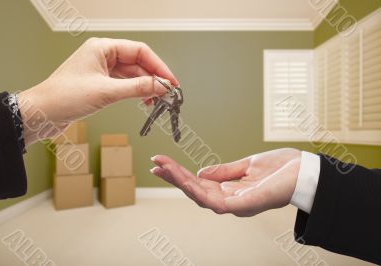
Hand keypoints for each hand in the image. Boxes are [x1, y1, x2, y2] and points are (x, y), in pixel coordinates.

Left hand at [17, 38, 177, 144]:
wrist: (41, 113)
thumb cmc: (64, 97)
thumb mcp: (106, 92)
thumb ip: (137, 88)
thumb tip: (161, 86)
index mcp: (102, 48)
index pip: (139, 51)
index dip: (158, 66)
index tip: (170, 81)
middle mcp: (103, 55)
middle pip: (137, 63)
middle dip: (153, 78)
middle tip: (168, 93)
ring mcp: (101, 70)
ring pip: (132, 75)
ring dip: (145, 87)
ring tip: (157, 100)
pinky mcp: (100, 84)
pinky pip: (124, 84)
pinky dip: (135, 92)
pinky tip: (144, 101)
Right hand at [151, 148, 300, 216]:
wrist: (307, 171)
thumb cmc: (282, 169)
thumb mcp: (247, 165)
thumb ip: (225, 171)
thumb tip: (202, 172)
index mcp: (231, 190)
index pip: (199, 183)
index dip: (180, 174)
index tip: (163, 162)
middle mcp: (231, 200)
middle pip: (195, 190)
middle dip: (174, 177)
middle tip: (156, 163)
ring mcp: (237, 205)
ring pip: (201, 197)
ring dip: (181, 182)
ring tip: (164, 168)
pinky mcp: (244, 205)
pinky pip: (216, 202)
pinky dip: (198, 192)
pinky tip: (186, 181)